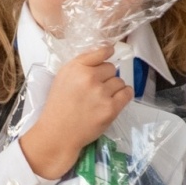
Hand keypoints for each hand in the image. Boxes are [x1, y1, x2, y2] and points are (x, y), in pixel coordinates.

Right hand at [19, 48, 133, 177]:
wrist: (58, 133)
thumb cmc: (59, 105)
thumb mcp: (63, 77)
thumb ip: (81, 64)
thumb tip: (104, 51)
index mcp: (76, 68)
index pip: (100, 52)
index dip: (107, 52)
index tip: (111, 51)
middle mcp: (89, 78)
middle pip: (111, 68)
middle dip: (106, 77)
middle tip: (96, 88)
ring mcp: (101, 94)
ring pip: (119, 81)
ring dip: (114, 88)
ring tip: (101, 98)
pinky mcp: (110, 109)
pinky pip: (127, 93)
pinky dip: (124, 95)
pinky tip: (115, 100)